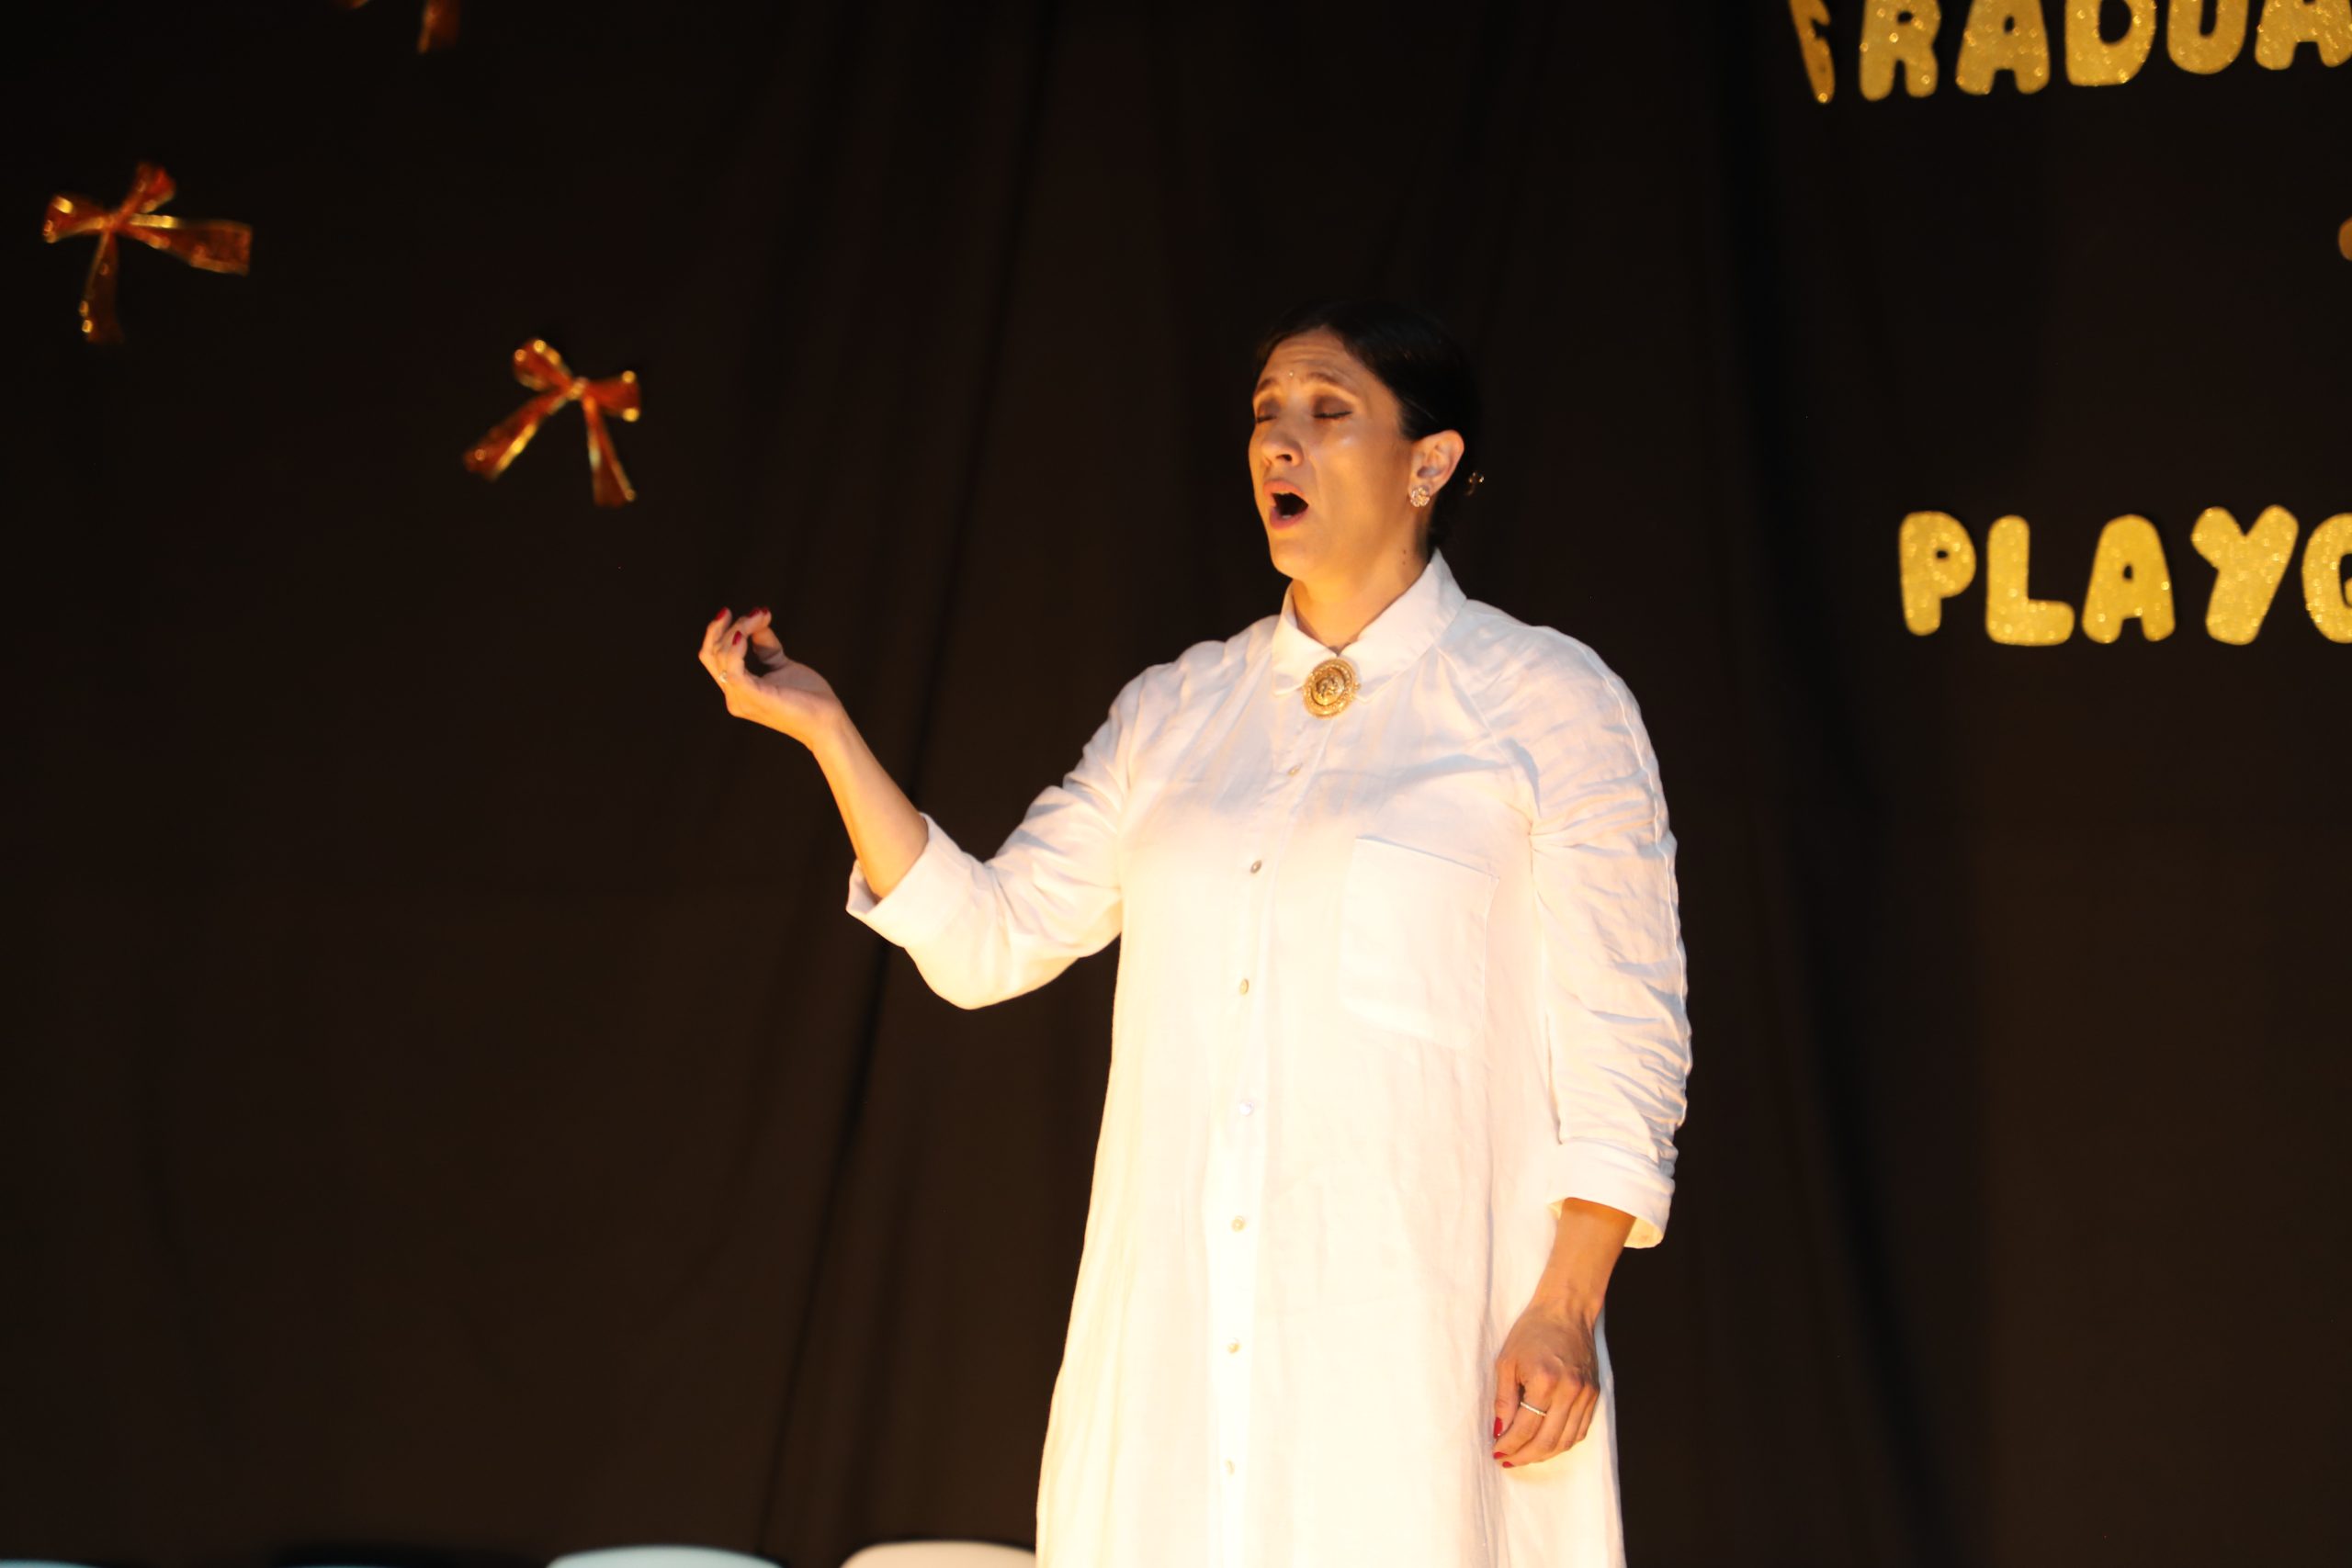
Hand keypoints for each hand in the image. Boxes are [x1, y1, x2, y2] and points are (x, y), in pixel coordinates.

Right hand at [696, 605, 845, 748]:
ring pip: (722, 656)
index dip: (718, 631)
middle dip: (730, 626)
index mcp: (738, 690)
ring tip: (759, 617)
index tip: (738, 612)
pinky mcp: (754, 697)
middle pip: (713, 653)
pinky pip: (734, 669)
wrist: (828, 722)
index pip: (712, 657)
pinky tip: (745, 633)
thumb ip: (765, 645)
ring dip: (739, 629)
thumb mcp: (782, 664)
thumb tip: (757, 619)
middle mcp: (734, 697)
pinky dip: (736, 647)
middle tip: (757, 613)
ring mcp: (741, 699)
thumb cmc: (808, 697)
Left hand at [1490, 1296, 1600, 1468]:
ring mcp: (1585, 1395)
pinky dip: (1562, 1443)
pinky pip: (1580, 1431)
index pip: (1525, 1427)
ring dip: (1544, 1454)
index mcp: (1545, 1381)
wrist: (1566, 1312)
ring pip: (1566, 1441)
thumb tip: (1500, 1431)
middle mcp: (1569, 1391)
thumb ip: (1503, 1400)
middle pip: (1547, 1441)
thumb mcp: (1507, 1361)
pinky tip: (1546, 1444)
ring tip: (1524, 1456)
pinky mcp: (1594, 1395)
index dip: (1509, 1444)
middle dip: (1525, 1456)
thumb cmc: (1532, 1332)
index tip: (1497, 1451)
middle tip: (1508, 1460)